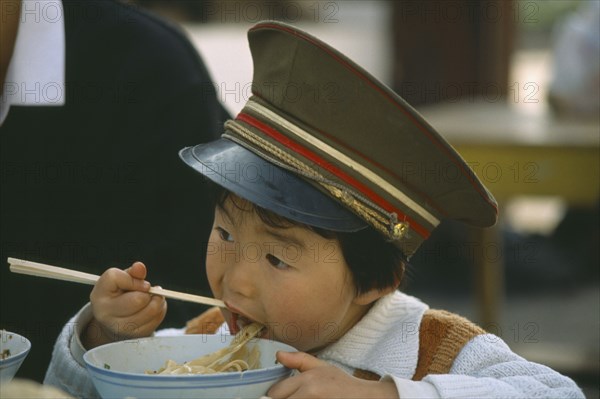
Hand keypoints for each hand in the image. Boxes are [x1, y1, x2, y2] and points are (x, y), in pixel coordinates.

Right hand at [82, 262, 166, 348]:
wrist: (114, 321)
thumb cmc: (118, 295)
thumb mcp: (120, 281)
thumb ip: (131, 273)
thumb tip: (140, 267)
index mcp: (99, 296)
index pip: (117, 279)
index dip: (134, 279)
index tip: (137, 282)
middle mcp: (106, 315)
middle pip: (138, 299)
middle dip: (147, 291)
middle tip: (147, 290)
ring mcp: (121, 328)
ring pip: (151, 310)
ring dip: (157, 300)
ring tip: (151, 297)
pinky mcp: (136, 335)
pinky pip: (157, 318)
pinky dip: (160, 309)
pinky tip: (151, 307)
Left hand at [267, 351, 398, 398]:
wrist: (367, 398)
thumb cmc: (344, 384)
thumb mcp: (323, 367)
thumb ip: (299, 360)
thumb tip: (278, 354)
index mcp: (308, 380)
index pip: (275, 392)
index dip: (274, 396)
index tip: (277, 396)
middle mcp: (310, 393)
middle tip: (292, 396)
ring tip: (302, 398)